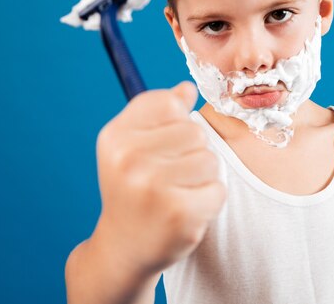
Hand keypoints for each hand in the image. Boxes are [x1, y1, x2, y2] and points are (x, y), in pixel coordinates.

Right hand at [93, 81, 225, 277]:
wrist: (124, 247)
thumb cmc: (132, 188)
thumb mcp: (132, 145)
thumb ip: (158, 112)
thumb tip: (187, 88)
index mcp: (115, 136)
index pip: (169, 103)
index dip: (174, 123)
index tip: (159, 147)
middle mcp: (129, 159)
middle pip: (195, 131)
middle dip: (191, 153)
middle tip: (168, 177)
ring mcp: (153, 188)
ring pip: (210, 160)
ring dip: (202, 178)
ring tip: (176, 194)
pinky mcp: (179, 214)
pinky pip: (218, 189)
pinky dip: (209, 201)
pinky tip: (185, 211)